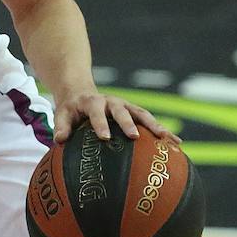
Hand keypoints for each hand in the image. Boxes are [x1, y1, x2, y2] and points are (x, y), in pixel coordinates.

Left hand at [52, 89, 180, 145]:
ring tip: (167, 138)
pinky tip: (177, 144)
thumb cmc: (71, 109)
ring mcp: (125, 106)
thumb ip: (61, 126)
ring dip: (154, 125)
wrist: (82, 93)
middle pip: (122, 111)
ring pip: (142, 114)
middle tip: (135, 137)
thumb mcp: (62, 114)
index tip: (104, 138)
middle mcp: (112, 102)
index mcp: (93, 102)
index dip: (100, 124)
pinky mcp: (135, 112)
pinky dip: (163, 131)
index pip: (96, 113)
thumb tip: (60, 140)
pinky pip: (150, 121)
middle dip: (129, 123)